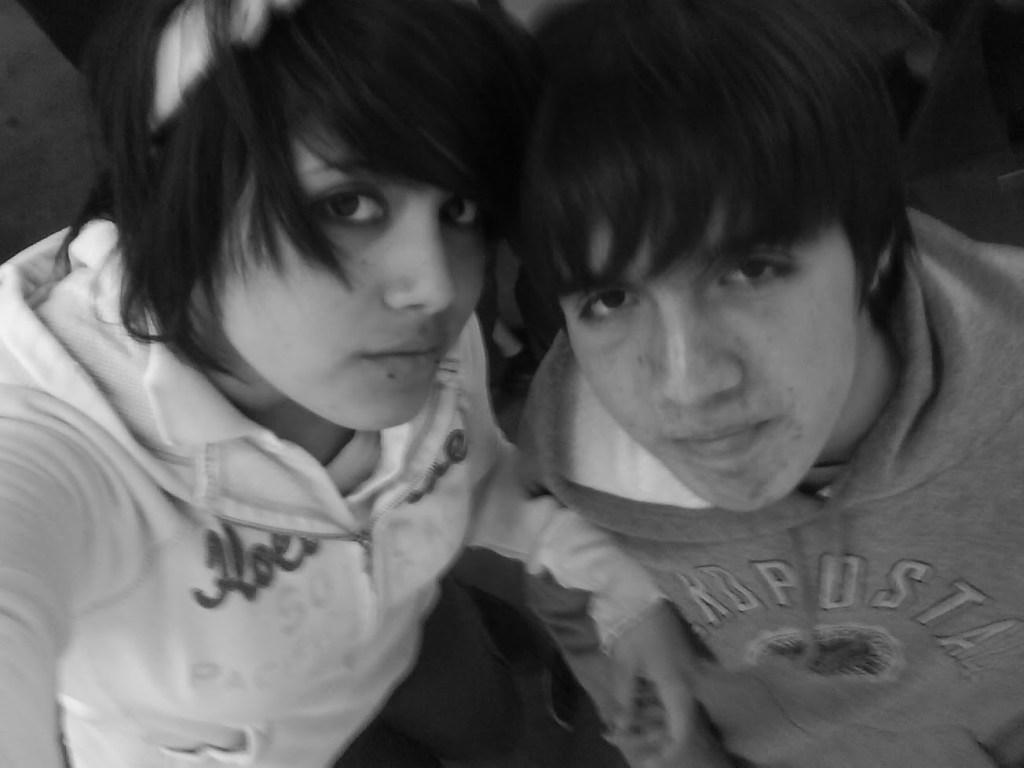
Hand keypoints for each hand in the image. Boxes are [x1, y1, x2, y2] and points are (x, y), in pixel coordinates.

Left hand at [602, 601, 695, 767]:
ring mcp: (687, 669)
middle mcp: (689, 680)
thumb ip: (625, 701)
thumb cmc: (632, 626)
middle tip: (626, 738)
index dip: (667, 750)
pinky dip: (654, 701)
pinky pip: (671, 690)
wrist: (640, 589)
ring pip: (674, 706)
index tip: (648, 760)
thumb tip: (623, 730)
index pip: (681, 730)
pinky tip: (635, 703)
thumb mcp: (623, 666)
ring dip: (653, 718)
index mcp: (678, 684)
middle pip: (678, 720)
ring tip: (624, 723)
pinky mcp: (680, 660)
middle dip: (654, 735)